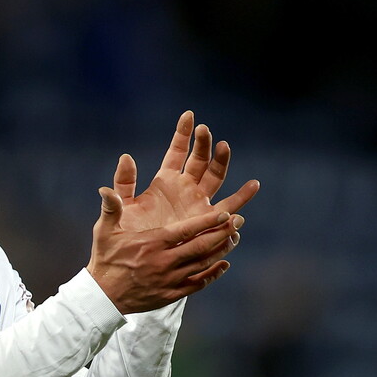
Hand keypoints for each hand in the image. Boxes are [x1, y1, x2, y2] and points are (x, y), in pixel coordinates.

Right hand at [86, 193, 237, 313]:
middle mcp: (164, 261)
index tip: (225, 213)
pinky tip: (224, 265)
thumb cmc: (105, 259)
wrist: (103, 296)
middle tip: (239, 221)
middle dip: (222, 233)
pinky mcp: (171, 293)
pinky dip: (213, 274)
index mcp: (152, 243)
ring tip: (234, 238)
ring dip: (221, 251)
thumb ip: (110, 208)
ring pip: (203, 264)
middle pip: (201, 246)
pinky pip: (198, 283)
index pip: (187, 230)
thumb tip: (104, 188)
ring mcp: (169, 279)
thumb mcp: (104, 231)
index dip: (208, 221)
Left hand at [113, 111, 258, 233]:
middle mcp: (185, 188)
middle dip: (203, 144)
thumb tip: (125, 157)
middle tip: (205, 131)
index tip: (189, 116)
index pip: (177, 151)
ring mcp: (198, 202)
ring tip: (225, 146)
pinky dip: (241, 198)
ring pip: (215, 177)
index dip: (183, 134)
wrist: (138, 260)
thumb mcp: (123, 207)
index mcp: (165, 181)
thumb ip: (123, 184)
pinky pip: (228, 207)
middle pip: (199, 160)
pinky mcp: (208, 220)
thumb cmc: (128, 234)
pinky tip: (253, 186)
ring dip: (221, 162)